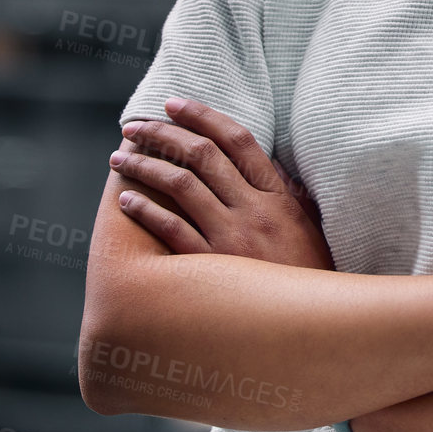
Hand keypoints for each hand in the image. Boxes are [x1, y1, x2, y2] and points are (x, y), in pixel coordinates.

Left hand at [110, 97, 333, 270]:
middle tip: (134, 125)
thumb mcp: (310, 230)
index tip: (174, 104)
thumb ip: (290, 198)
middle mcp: (255, 210)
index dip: (204, 115)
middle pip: (203, 155)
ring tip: (119, 158)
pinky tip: (126, 200)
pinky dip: (145, 211)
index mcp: (279, 197)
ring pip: (182, 187)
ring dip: (145, 167)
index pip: (238, 140)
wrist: (313, 327)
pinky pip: (171, 231)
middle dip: (163, 134)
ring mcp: (232, 239)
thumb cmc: (310, 279)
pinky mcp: (212, 269)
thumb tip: (273, 169)